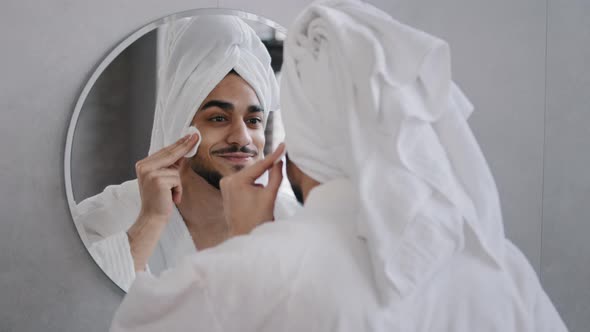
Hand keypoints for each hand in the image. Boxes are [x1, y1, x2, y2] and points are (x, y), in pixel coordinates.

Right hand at [128, 133, 198, 270]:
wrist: (153, 218)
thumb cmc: (160, 199)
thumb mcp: (164, 179)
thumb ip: (170, 166)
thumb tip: (184, 150)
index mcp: (143, 164)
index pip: (165, 151)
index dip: (179, 144)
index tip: (190, 135)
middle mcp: (144, 166)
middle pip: (170, 154)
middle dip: (184, 146)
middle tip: (196, 136)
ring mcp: (150, 173)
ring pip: (176, 170)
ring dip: (178, 184)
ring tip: (170, 194)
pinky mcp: (158, 180)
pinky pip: (177, 180)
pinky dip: (178, 190)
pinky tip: (171, 198)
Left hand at [220, 143, 285, 235]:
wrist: (244, 236)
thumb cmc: (257, 220)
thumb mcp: (270, 196)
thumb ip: (276, 176)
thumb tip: (279, 161)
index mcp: (237, 181)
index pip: (260, 165)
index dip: (274, 155)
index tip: (283, 145)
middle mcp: (227, 180)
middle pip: (253, 169)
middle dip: (267, 167)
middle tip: (281, 156)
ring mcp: (225, 185)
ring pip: (248, 175)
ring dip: (259, 177)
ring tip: (269, 180)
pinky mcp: (226, 190)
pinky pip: (243, 181)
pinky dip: (252, 183)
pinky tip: (258, 192)